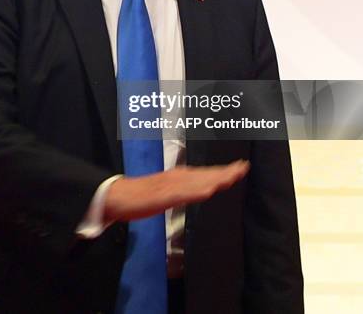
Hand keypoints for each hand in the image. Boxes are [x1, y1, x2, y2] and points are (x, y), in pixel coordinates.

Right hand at [104, 160, 248, 221]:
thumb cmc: (138, 195)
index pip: (205, 173)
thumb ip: (179, 190)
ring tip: (235, 174)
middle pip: (206, 174)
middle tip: (245, 166)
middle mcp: (177, 177)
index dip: (223, 171)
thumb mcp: (164, 191)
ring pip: (200, 180)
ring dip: (218, 177)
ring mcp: (171, 185)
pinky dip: (198, 191)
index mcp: (177, 177)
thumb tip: (197, 190)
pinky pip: (184, 193)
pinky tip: (210, 190)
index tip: (240, 167)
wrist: (117, 196)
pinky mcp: (164, 196)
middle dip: (226, 171)